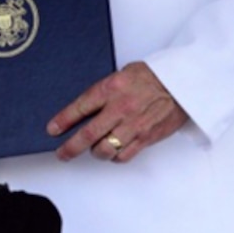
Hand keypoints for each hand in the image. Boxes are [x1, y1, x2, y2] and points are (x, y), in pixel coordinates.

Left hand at [46, 61, 188, 163]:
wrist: (181, 83)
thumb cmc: (151, 77)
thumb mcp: (121, 74)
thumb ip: (103, 91)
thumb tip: (83, 110)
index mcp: (111, 88)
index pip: (79, 108)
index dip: (62, 121)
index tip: (52, 130)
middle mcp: (120, 108)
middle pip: (88, 134)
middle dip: (70, 148)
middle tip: (62, 153)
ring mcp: (133, 125)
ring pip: (104, 150)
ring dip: (95, 153)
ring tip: (92, 150)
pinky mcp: (146, 138)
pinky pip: (124, 156)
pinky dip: (115, 157)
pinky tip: (112, 152)